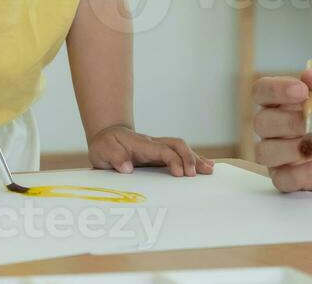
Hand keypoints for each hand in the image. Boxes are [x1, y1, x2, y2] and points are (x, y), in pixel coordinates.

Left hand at [88, 124, 214, 176]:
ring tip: (209, 170)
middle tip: (195, 175)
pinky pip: (180, 154)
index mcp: (141, 144)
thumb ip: (114, 156)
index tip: (180, 174)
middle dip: (189, 158)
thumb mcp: (102, 150)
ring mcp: (158, 147)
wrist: (107, 136)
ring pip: (181, 148)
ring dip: (195, 158)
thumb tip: (127, 167)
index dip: (173, 160)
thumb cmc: (105, 145)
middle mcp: (153, 143)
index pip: (162, 150)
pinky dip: (194, 159)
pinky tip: (205, 165)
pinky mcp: (160, 153)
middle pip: (177, 145)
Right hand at [251, 63, 311, 191]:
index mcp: (283, 98)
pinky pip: (281, 179)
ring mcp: (280, 152)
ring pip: (265, 152)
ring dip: (294, 149)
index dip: (275, 91)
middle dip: (292, 122)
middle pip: (262, 123)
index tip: (302, 92)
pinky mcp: (291, 177)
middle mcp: (276, 125)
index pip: (261, 91)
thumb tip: (308, 74)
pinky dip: (300, 173)